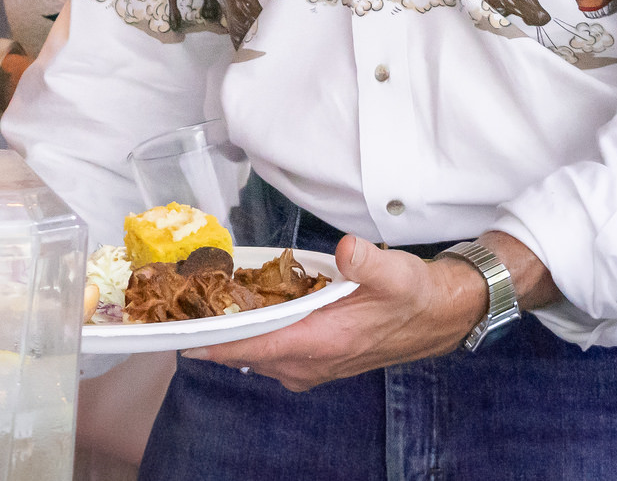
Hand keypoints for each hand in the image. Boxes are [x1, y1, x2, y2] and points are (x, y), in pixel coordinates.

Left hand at [189, 236, 491, 390]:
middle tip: (177, 310)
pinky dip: (251, 340)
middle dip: (212, 337)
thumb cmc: (413, 294)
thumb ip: (367, 262)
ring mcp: (314, 366)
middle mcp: (313, 362)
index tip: (182, 334)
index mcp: (325, 342)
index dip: (218, 343)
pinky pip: (272, 355)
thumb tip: (348, 250)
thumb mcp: (395, 272)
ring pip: (257, 358)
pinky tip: (239, 316)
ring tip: (198, 311)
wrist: (439, 316)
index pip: (259, 347)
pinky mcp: (317, 361)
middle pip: (248, 355)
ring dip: (230, 339)